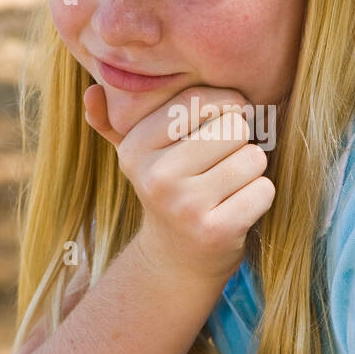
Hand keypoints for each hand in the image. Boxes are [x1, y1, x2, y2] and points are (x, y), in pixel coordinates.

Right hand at [83, 81, 274, 285]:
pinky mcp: (216, 231)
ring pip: (253, 157)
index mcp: (135, 148)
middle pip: (232, 127)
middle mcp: (156, 177)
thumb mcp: (138, 156)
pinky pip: (263, 189)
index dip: (227, 103)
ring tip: (227, 186)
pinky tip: (236, 208)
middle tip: (220, 164)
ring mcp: (185, 206)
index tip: (227, 118)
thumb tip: (91, 92)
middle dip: (239, 142)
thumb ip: (112, 121)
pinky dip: (260, 196)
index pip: (198, 100)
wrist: (175, 260)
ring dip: (251, 170)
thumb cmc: (168, 191)